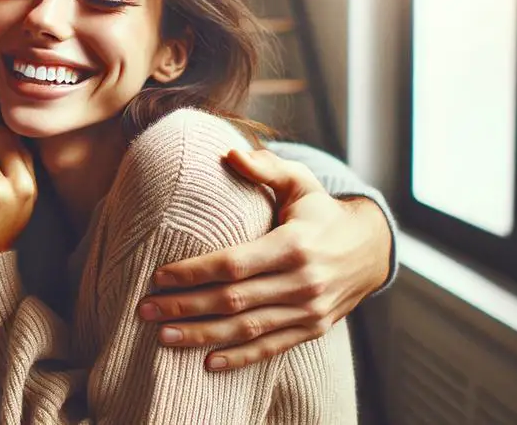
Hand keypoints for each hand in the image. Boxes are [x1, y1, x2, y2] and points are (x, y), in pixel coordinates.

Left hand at [136, 148, 391, 370]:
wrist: (371, 248)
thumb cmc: (322, 211)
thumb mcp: (301, 181)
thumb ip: (267, 167)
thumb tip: (230, 153)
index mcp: (295, 245)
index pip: (234, 264)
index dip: (194, 272)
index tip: (159, 276)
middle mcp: (303, 281)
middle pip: (233, 300)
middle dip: (185, 306)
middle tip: (145, 309)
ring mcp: (309, 310)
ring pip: (247, 329)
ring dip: (202, 335)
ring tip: (163, 336)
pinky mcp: (313, 328)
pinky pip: (272, 348)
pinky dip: (239, 358)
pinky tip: (207, 363)